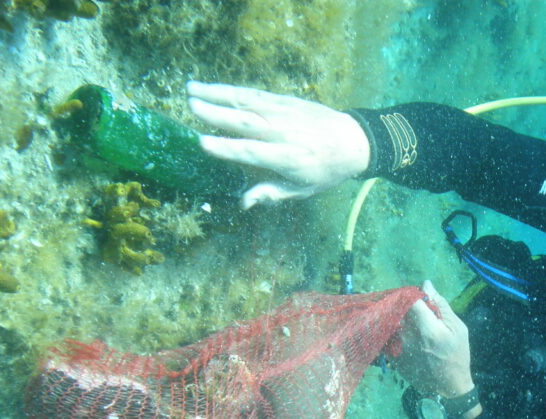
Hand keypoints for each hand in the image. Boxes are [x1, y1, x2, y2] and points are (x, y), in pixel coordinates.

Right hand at [186, 81, 370, 208]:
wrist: (354, 142)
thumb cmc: (326, 171)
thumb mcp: (303, 190)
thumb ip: (271, 194)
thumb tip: (244, 203)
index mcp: (288, 158)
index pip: (253, 152)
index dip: (228, 148)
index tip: (203, 143)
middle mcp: (284, 133)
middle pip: (247, 122)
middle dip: (217, 114)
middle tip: (191, 108)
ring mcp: (285, 113)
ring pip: (247, 102)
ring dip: (218, 94)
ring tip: (190, 90)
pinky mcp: (285, 100)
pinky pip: (256, 93)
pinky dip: (233, 90)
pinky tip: (213, 87)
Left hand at [395, 280, 475, 399]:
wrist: (448, 388)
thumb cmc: (457, 356)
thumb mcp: (458, 328)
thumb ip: (441, 305)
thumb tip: (426, 285)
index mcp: (427, 329)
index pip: (410, 299)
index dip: (414, 294)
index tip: (421, 297)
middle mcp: (408, 338)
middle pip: (398, 310)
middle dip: (406, 306)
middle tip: (418, 313)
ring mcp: (397, 349)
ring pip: (391, 322)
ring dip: (399, 319)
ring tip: (414, 326)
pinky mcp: (392, 357)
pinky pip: (389, 336)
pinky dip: (396, 332)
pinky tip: (409, 339)